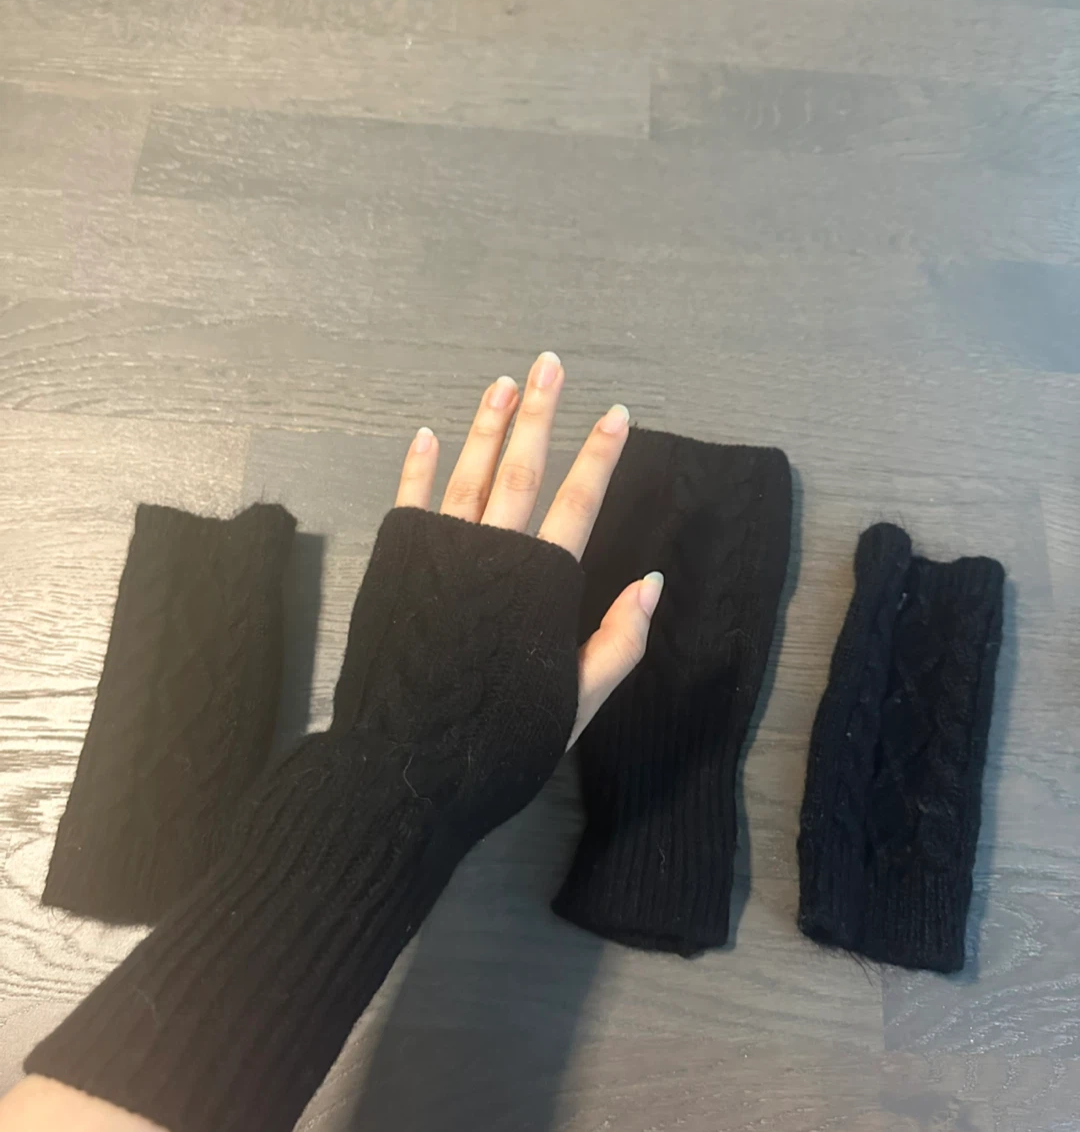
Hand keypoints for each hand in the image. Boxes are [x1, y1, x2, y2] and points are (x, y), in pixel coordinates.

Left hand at [393, 351, 662, 747]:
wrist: (404, 766)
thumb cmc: (496, 742)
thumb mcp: (575, 704)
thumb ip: (618, 643)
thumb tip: (652, 583)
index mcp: (537, 585)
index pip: (578, 503)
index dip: (599, 456)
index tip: (616, 415)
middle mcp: (489, 556)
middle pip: (521, 469)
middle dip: (540, 413)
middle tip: (550, 365)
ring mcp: (439, 556)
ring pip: (468, 474)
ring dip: (486, 424)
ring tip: (503, 382)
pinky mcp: (395, 566)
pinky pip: (411, 502)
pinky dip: (420, 466)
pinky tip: (430, 434)